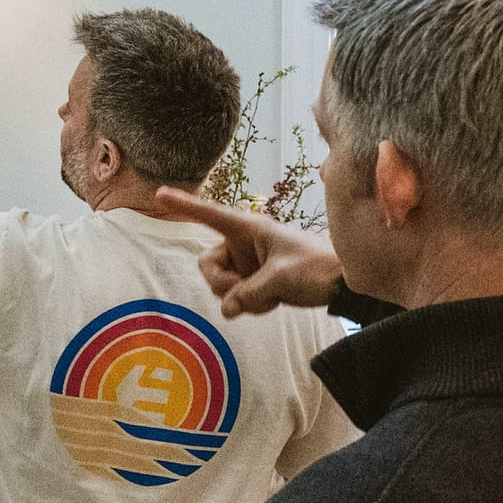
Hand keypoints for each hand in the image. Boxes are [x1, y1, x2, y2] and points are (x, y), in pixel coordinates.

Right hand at [153, 188, 342, 317]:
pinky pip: (236, 297)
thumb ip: (249, 293)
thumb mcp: (282, 278)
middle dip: (220, 283)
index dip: (185, 204)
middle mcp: (244, 244)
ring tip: (269, 298)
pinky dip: (250, 305)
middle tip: (241, 296)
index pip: (211, 214)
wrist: (343, 284)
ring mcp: (248, 264)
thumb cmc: (318, 267)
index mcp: (250, 228)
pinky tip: (273, 303)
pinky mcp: (255, 282)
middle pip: (207, 263)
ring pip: (220, 285)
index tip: (159, 193)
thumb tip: (226, 309)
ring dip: (239, 297)